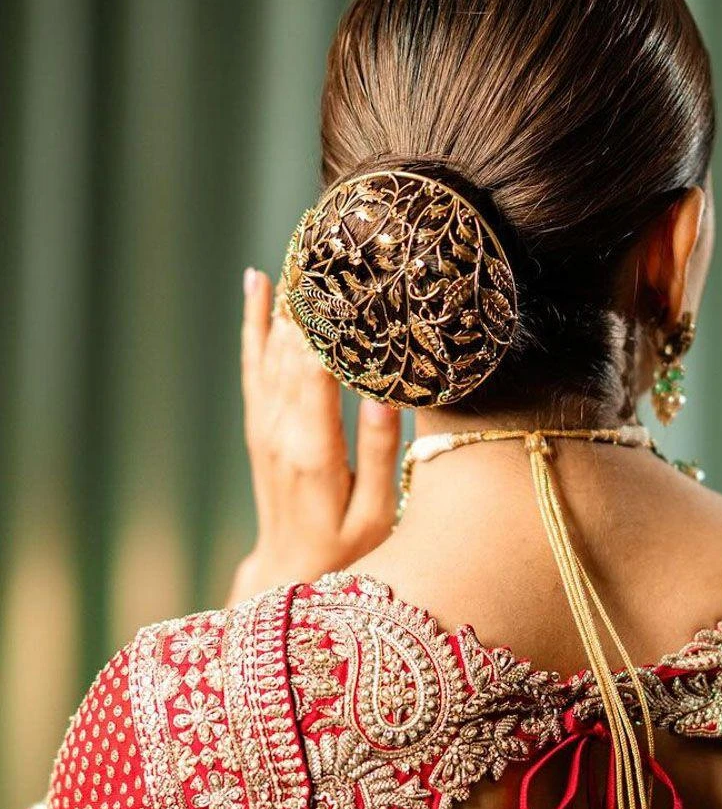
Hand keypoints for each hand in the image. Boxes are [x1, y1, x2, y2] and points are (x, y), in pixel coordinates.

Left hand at [227, 267, 401, 606]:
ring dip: (286, 297)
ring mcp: (265, 426)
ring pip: (272, 348)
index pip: (318, 368)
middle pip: (294, 347)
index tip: (346, 271)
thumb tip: (381, 395)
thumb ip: (378, 454)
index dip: (329, 319)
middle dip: (311, 293)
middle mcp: (282, 431)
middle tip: (330, 237)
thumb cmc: (343, 551)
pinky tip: (258, 284)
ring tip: (302, 246)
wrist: (286, 572)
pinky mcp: (259, 426)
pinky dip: (254, 323)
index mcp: (314, 449)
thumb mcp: (375, 514)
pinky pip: (253, 364)